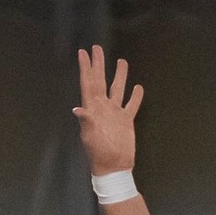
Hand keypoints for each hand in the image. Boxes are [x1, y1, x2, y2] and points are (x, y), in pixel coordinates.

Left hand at [73, 46, 142, 175]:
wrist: (114, 166)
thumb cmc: (100, 153)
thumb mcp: (91, 137)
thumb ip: (86, 121)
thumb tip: (77, 109)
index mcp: (93, 108)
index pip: (88, 83)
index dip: (85, 68)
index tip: (83, 53)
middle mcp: (103, 107)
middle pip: (101, 81)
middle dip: (99, 64)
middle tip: (97, 48)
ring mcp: (115, 113)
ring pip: (118, 89)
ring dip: (119, 75)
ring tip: (122, 61)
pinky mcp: (126, 121)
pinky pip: (131, 105)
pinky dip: (135, 97)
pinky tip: (138, 87)